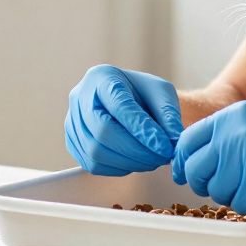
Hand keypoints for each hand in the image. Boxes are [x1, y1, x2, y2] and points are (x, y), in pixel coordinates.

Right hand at [64, 65, 184, 175]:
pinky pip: (92, 164)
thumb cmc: (144, 93)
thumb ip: (169, 115)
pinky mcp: (72, 142)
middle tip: (162, 158)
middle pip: (103, 131)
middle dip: (136, 150)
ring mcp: (71, 121)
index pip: (120, 106)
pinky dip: (117, 169)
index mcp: (102, 77)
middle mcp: (80, 97)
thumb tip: (174, 143)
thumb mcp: (161, 93)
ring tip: (153, 161)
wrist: (126, 97)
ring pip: (95, 151)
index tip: (165, 147)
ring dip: (129, 163)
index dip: (142, 130)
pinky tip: (136, 163)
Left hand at [171, 100, 245, 214]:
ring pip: (216, 190)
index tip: (189, 174)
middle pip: (197, 169)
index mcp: (233, 115)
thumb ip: (229, 135)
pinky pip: (239, 203)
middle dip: (206, 184)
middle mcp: (235, 132)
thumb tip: (197, 159)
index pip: (188, 142)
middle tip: (226, 185)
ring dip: (233, 194)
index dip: (186, 163)